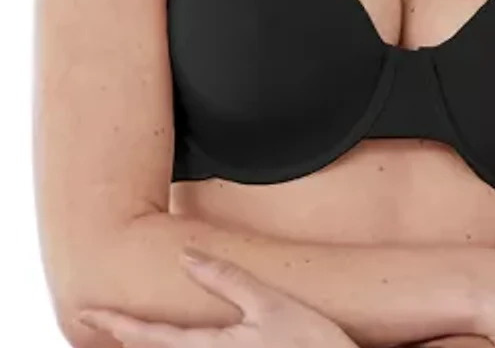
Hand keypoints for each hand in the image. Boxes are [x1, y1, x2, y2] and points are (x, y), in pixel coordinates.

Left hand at [76, 249, 359, 347]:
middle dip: (121, 336)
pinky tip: (174, 337)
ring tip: (125, 328)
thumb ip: (226, 279)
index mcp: (210, 347)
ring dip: (146, 341)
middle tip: (94, 320)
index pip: (149, 335)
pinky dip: (174, 346)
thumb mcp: (268, 302)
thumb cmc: (309, 341)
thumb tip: (187, 256)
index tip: (85, 313)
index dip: (114, 322)